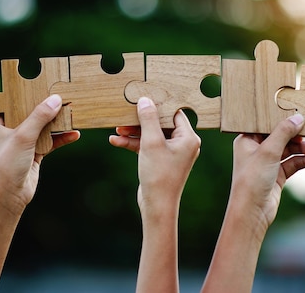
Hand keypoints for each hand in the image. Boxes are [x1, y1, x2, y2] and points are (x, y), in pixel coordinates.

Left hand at [0, 94, 79, 214]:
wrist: (8, 198)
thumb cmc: (6, 166)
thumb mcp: (23, 136)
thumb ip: (39, 117)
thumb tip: (55, 99)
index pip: (15, 102)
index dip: (30, 94)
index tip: (47, 84)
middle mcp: (10, 131)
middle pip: (32, 114)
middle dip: (48, 108)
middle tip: (65, 97)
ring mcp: (23, 143)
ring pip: (43, 127)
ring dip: (57, 123)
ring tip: (73, 114)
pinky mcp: (34, 153)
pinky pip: (50, 141)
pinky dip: (61, 138)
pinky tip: (74, 134)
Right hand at [109, 97, 200, 215]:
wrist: (156, 206)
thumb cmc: (159, 176)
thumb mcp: (151, 143)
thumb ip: (148, 119)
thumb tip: (145, 100)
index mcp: (188, 138)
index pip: (173, 113)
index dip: (157, 105)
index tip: (142, 98)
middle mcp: (183, 144)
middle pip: (160, 123)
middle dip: (141, 120)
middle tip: (126, 112)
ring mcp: (172, 153)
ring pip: (151, 134)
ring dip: (134, 132)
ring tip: (117, 128)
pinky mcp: (161, 160)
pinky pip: (147, 146)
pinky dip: (133, 144)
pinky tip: (116, 141)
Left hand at [200, 114, 304, 292]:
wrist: (252, 212)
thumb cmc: (252, 180)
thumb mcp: (269, 151)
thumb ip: (283, 132)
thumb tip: (297, 118)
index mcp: (246, 140)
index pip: (265, 124)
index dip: (281, 120)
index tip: (298, 115)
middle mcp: (255, 150)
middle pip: (280, 136)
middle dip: (295, 137)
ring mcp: (266, 164)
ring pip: (288, 150)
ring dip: (301, 150)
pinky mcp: (276, 176)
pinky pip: (292, 164)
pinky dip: (302, 161)